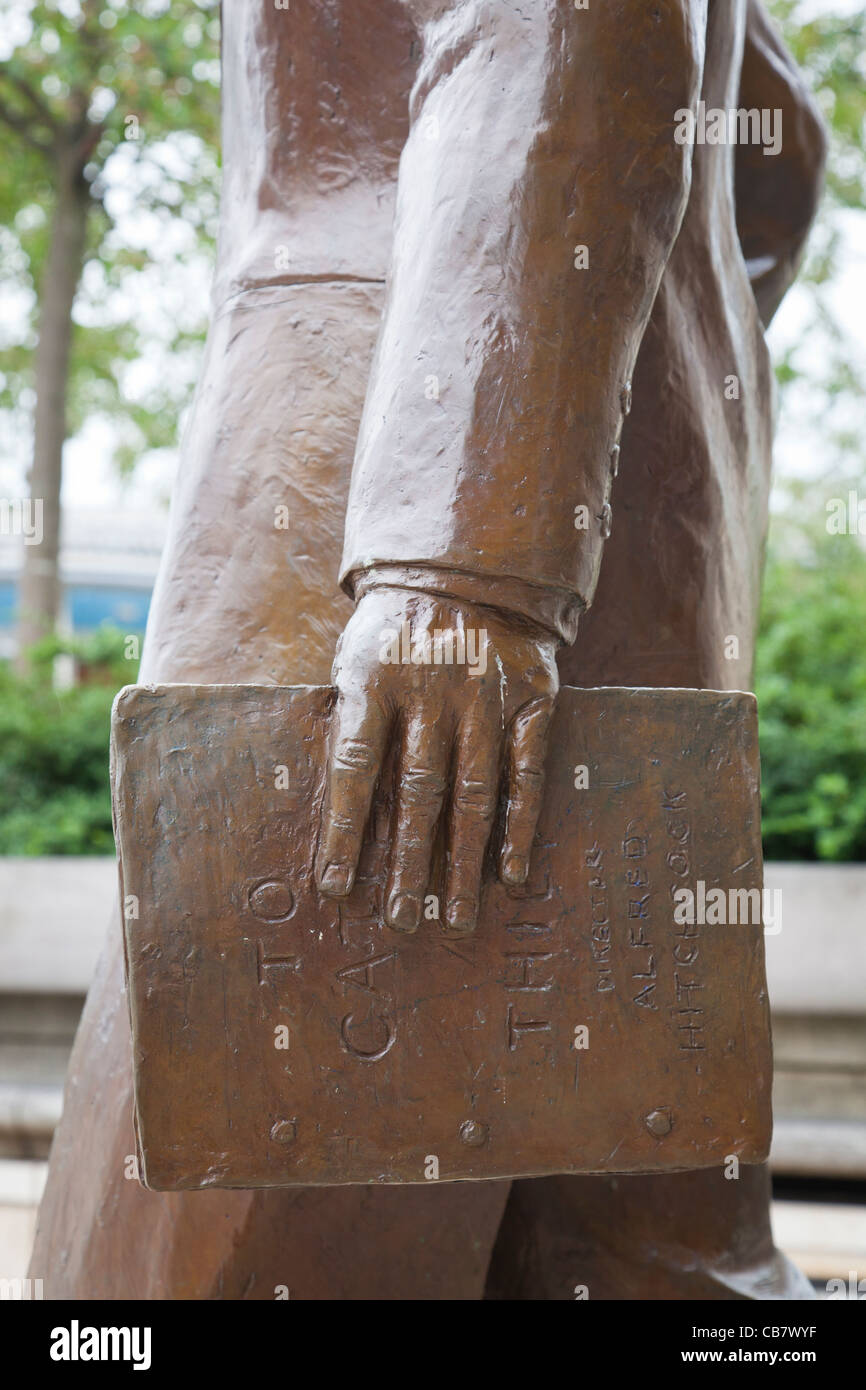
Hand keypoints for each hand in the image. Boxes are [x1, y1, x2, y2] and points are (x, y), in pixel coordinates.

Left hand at [315, 585, 558, 935]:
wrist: (470, 569)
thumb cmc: (397, 630)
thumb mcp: (356, 659)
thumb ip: (351, 723)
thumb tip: (338, 812)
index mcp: (375, 680)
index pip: (355, 768)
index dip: (345, 833)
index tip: (336, 889)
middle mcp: (432, 691)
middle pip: (417, 793)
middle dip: (408, 864)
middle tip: (403, 921)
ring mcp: (485, 697)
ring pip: (472, 794)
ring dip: (463, 861)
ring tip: (458, 915)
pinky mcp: (530, 700)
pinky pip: (524, 773)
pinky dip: (518, 825)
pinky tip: (508, 870)